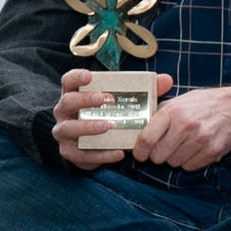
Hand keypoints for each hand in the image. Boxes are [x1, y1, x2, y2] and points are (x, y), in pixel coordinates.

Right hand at [52, 67, 174, 168]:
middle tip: (104, 99)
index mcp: (74, 94)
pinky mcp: (70, 153)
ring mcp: (64, 133)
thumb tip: (166, 80)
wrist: (92, 146)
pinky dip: (101, 155)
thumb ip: (145, 90)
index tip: (89, 76)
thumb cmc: (109, 116)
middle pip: (67, 102)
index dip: (76, 77)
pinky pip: (82, 154)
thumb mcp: (124, 102)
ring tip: (108, 126)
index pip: (68, 81)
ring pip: (68, 129)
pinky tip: (118, 153)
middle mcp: (64, 113)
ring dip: (87, 127)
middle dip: (84, 100)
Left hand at [131, 80, 230, 171]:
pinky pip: (189, 167)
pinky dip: (189, 162)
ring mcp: (200, 139)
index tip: (139, 155)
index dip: (139, 151)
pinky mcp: (212, 151)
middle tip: (165, 148)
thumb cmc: (202, 104)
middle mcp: (185, 125)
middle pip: (158, 156)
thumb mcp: (177, 101)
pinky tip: (196, 149)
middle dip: (158, 155)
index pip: (146, 138)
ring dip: (175, 158)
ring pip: (173, 163)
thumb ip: (158, 115)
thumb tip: (138, 131)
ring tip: (185, 144)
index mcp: (172, 111)